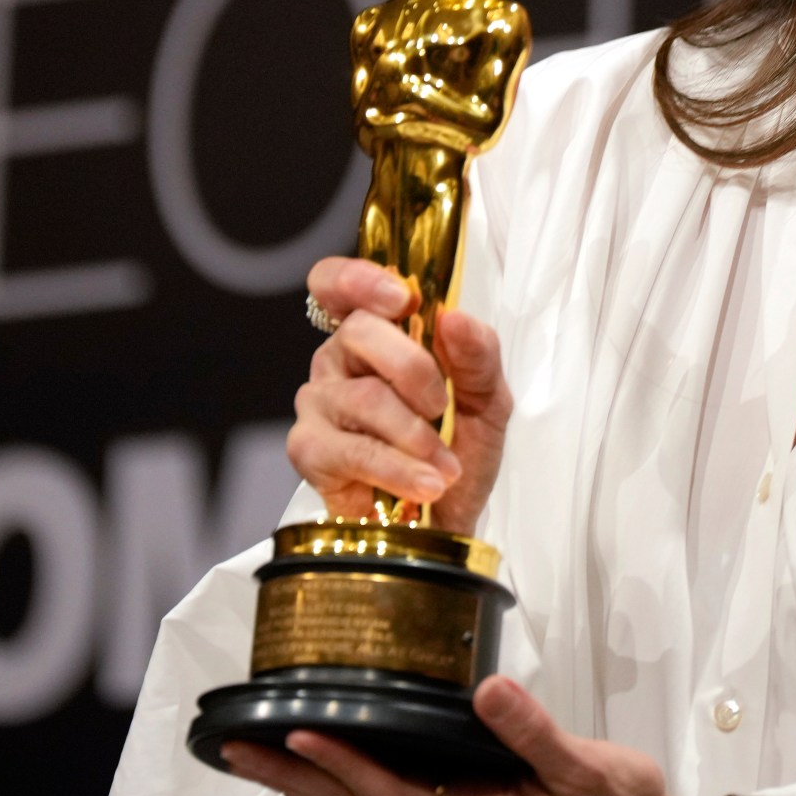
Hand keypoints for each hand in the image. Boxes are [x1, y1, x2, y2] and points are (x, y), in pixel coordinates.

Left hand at [219, 675, 704, 795]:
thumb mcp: (586, 770)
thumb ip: (535, 733)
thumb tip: (490, 691)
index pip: (388, 791)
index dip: (341, 763)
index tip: (296, 732)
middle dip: (293, 775)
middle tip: (235, 748)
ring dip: (306, 782)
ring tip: (254, 754)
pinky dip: (342, 784)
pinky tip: (320, 764)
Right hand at [293, 256, 512, 533]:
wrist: (450, 515)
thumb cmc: (459, 446)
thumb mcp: (486, 397)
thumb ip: (478, 354)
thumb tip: (455, 319)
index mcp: (377, 332)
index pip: (338, 284)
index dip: (359, 279)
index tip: (401, 298)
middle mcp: (339, 359)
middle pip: (360, 331)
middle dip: (415, 370)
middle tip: (442, 407)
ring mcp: (319, 403)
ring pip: (365, 396)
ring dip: (418, 436)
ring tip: (446, 467)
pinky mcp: (309, 450)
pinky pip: (355, 451)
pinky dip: (400, 469)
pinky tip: (426, 484)